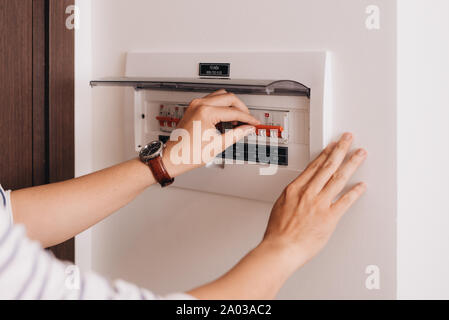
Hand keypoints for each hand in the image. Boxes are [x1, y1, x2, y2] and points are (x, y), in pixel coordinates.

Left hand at [163, 90, 259, 176]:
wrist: (173, 157)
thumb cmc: (188, 153)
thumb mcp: (218, 145)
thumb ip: (236, 134)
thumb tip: (247, 128)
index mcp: (206, 113)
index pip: (233, 112)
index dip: (247, 118)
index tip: (254, 123)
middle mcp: (199, 105)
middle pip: (229, 97)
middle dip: (241, 108)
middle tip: (248, 120)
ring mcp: (195, 105)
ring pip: (221, 95)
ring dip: (232, 105)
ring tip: (237, 119)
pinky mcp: (193, 108)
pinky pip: (212, 100)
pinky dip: (222, 106)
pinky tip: (226, 118)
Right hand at [261, 133, 366, 273]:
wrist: (281, 248)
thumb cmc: (278, 232)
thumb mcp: (280, 205)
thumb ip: (292, 196)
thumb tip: (298, 192)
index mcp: (295, 189)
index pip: (314, 166)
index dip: (325, 154)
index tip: (332, 146)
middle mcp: (308, 193)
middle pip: (328, 166)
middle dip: (340, 150)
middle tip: (348, 139)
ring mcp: (320, 204)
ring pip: (338, 178)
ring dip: (351, 164)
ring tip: (359, 154)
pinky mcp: (329, 217)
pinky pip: (345, 201)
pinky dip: (355, 192)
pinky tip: (362, 185)